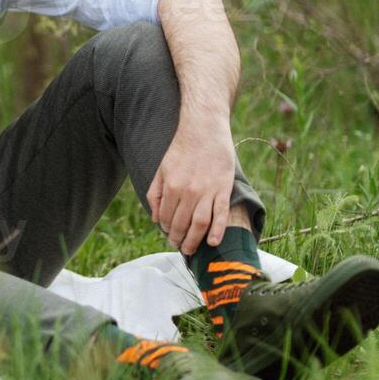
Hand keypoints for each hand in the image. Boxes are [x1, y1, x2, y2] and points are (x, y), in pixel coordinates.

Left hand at [146, 117, 237, 255]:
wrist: (203, 130)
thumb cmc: (180, 150)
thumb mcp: (161, 170)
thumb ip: (155, 194)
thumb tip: (156, 219)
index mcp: (171, 187)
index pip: (166, 218)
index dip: (167, 229)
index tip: (169, 234)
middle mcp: (188, 191)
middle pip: (183, 224)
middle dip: (179, 239)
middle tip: (179, 246)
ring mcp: (207, 191)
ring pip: (200, 224)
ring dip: (195, 240)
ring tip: (191, 249)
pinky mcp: (223, 189)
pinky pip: (221, 214)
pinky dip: (218, 230)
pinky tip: (214, 242)